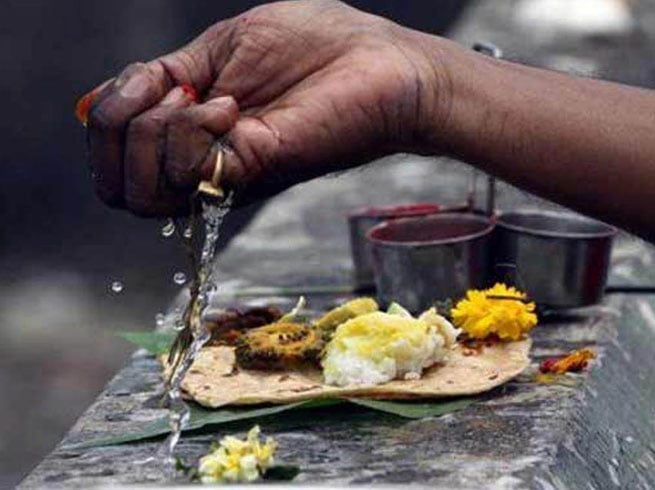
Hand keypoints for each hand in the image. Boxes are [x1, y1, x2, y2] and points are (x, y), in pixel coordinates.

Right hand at [82, 0, 447, 215]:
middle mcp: (202, 165)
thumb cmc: (315, 46)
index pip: (114, 158)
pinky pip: (188, 172)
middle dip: (120, 134)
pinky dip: (191, 131)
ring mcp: (226, 175)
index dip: (108, 120)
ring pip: (144, 191)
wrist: (380, 63)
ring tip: (218, 101)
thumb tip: (92, 106)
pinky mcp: (253, 173)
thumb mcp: (221, 48)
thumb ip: (162, 79)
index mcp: (191, 132)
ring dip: (157, 131)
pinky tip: (234, 107)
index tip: (154, 82)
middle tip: (177, 95)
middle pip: (118, 190)